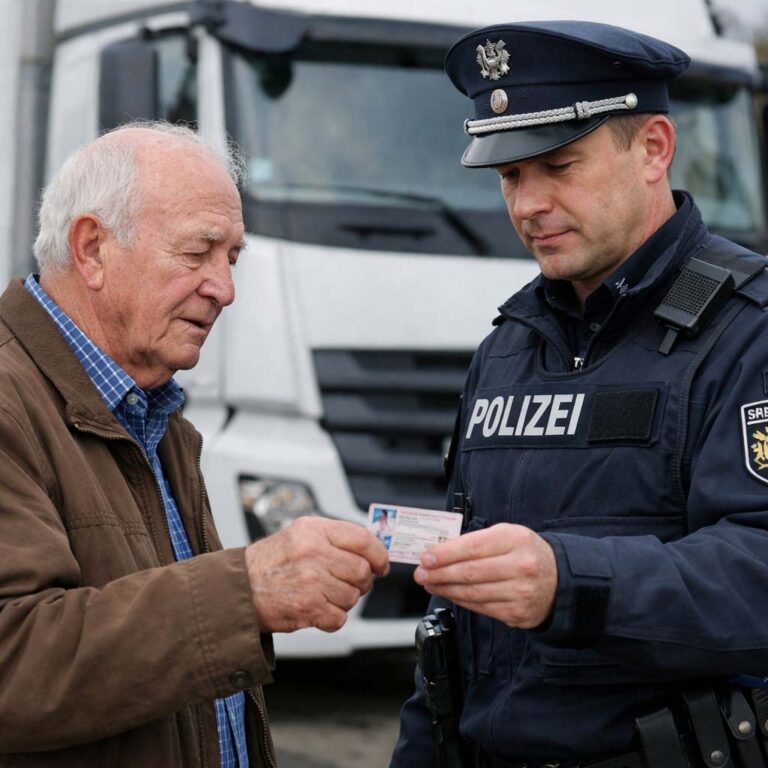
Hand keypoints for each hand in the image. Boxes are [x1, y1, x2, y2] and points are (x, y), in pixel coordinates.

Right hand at [244, 516, 389, 632]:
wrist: (238, 589)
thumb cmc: (270, 563)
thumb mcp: (299, 534)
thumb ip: (333, 538)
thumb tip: (371, 549)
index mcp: (315, 530)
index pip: (363, 539)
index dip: (379, 555)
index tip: (381, 565)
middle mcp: (315, 552)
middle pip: (362, 571)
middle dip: (361, 582)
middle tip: (349, 584)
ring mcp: (312, 580)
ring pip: (353, 596)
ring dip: (344, 601)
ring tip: (324, 595)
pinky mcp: (309, 608)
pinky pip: (340, 617)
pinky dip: (333, 618)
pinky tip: (317, 610)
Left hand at [413, 523, 556, 627]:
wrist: (560, 579)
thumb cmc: (526, 553)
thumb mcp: (507, 535)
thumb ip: (476, 541)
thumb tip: (440, 552)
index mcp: (515, 540)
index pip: (473, 546)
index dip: (445, 554)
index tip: (426, 557)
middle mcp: (520, 566)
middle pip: (470, 572)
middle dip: (439, 573)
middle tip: (421, 573)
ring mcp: (520, 592)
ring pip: (473, 592)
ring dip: (446, 589)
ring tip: (430, 583)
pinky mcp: (518, 613)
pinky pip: (481, 607)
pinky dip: (461, 601)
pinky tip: (449, 594)